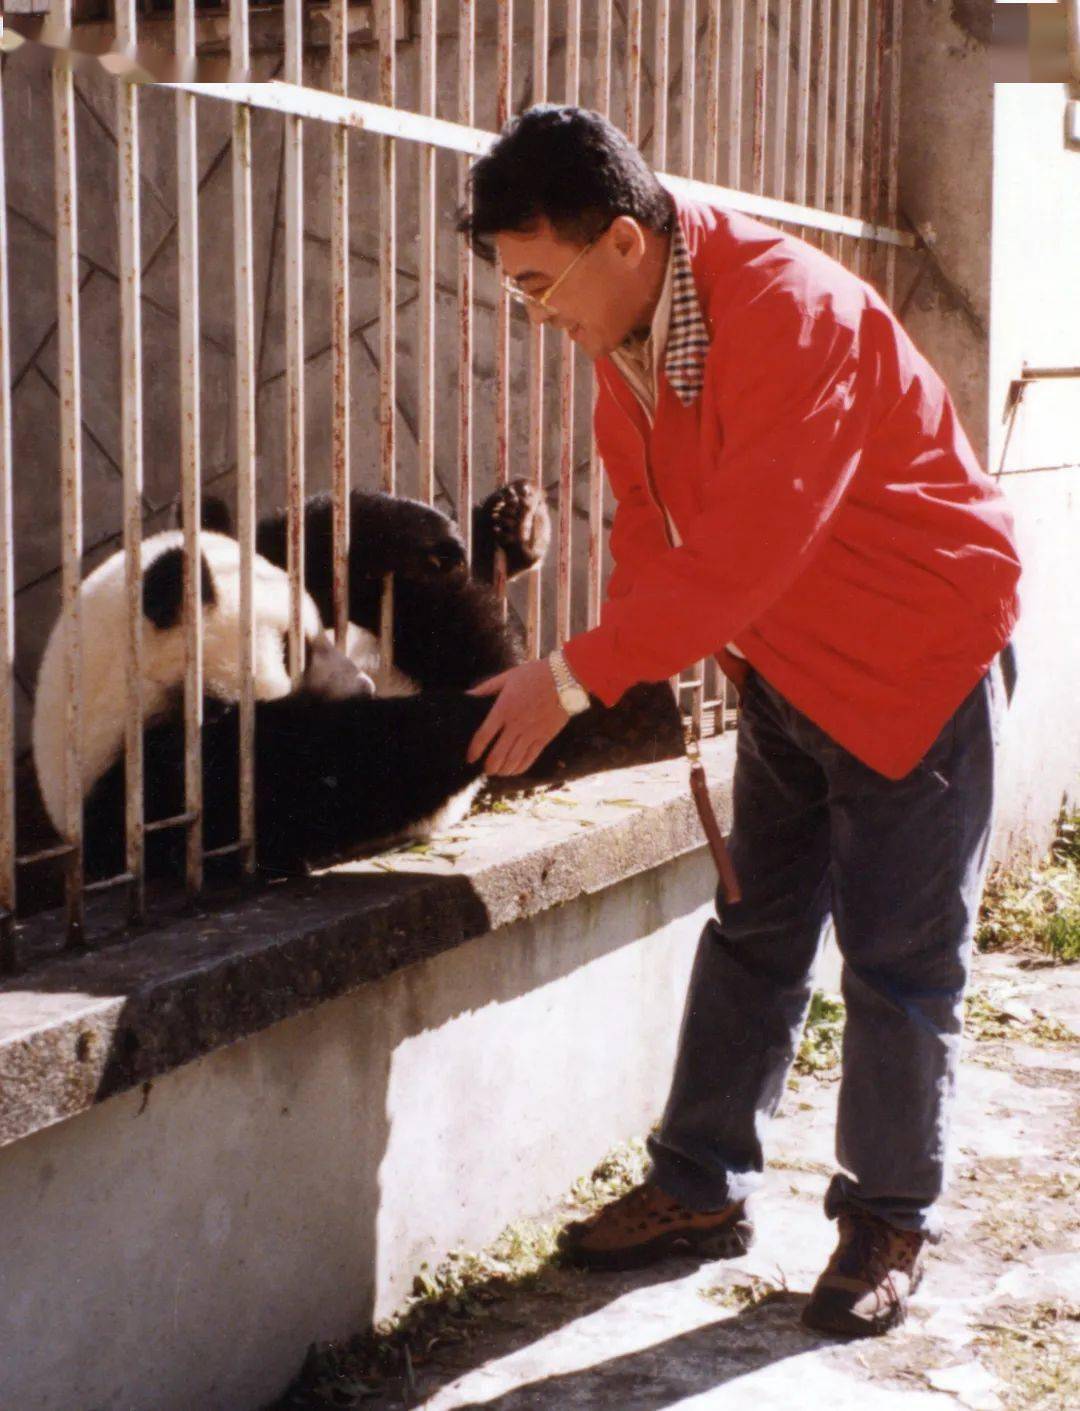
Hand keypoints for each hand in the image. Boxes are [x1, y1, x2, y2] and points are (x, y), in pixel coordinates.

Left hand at [466, 658, 570, 775]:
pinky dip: (520, 768)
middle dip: (489, 766)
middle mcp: (515, 724)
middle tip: (486, 770)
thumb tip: (468, 695)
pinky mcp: (544, 737)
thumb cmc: (534, 675)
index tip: (470, 758)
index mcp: (503, 709)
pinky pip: (530, 758)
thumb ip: (486, 688)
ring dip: (503, 770)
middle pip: (497, 754)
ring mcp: (531, 732)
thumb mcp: (507, 677)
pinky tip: (515, 770)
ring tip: (498, 772)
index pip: (483, 736)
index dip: (475, 750)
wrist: (564, 679)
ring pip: (513, 760)